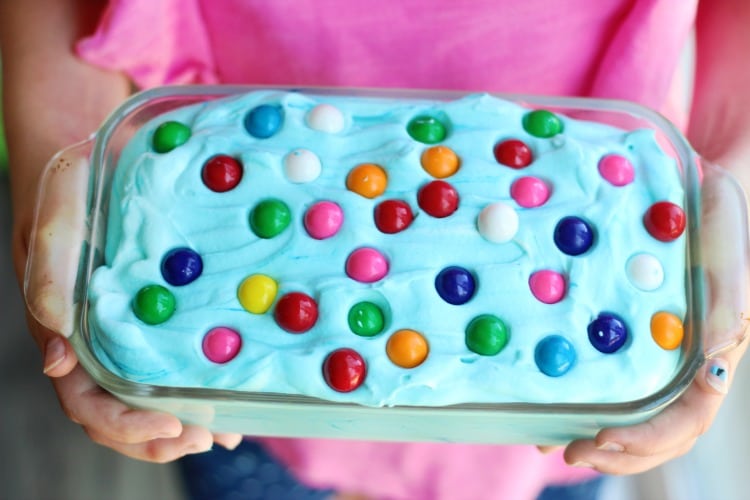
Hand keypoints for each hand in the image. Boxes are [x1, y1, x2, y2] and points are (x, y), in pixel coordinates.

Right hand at [17, 150, 242, 462]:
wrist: (96, 156)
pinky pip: (179, 358)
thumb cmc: (66, 188)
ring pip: (152, 395)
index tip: (169, 425)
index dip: (123, 424)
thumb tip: (56, 361)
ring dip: (186, 421)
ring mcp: (131, 330)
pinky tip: (235, 396)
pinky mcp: (161, 313)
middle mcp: (97, 341)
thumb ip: (49, 281)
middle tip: (209, 438)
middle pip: (122, 412)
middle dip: (162, 436)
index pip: (85, 400)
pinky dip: (202, 383)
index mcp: (65, 333)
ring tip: (227, 433)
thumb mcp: (55, 223)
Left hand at [562, 159, 749, 473]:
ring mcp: (665, 360)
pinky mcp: (639, 347)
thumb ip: (728, 292)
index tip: (605, 436)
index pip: (692, 414)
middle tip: (573, 452)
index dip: (652, 435)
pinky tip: (555, 420)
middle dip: (621, 451)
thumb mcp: (724, 236)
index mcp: (718, 350)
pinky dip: (591, 412)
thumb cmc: (713, 211)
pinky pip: (620, 392)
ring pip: (642, 422)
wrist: (690, 193)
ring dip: (606, 443)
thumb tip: (718, 354)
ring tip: (558, 448)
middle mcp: (693, 365)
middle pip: (664, 432)